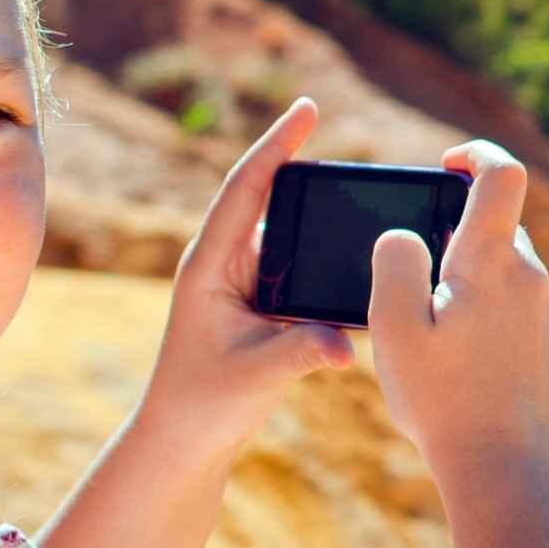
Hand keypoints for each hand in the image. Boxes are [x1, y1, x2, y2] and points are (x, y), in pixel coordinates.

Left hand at [139, 97, 363, 455]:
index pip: (245, 190)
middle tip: (348, 141)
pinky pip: (301, 264)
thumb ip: (301, 353)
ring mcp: (245, 281)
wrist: (182, 438)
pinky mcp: (263, 302)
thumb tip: (347, 343)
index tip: (307, 108)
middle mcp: (226, 263)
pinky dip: (327, 251)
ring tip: (366, 191)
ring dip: (321, 213)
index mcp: (210, 264)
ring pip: (291, 233)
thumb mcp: (254, 375)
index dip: (276, 146)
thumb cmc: (201, 403)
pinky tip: (361, 248)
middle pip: (270, 198)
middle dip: (305, 165)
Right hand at [367, 135, 548, 485]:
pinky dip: (483, 310)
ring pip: (505, 268)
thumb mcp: (394, 328)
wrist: (504, 470)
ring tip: (426, 322)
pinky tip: (453, 356)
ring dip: (468, 276)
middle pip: (498, 224)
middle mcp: (530, 278)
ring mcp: (545, 314)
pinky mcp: (547, 346)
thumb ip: (395, 264)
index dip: (476, 154)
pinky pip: (514, 307)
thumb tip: (404, 235)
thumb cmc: (444, 400)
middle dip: (455, 230)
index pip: (503, 175)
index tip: (446, 163)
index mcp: (492, 262)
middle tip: (413, 266)